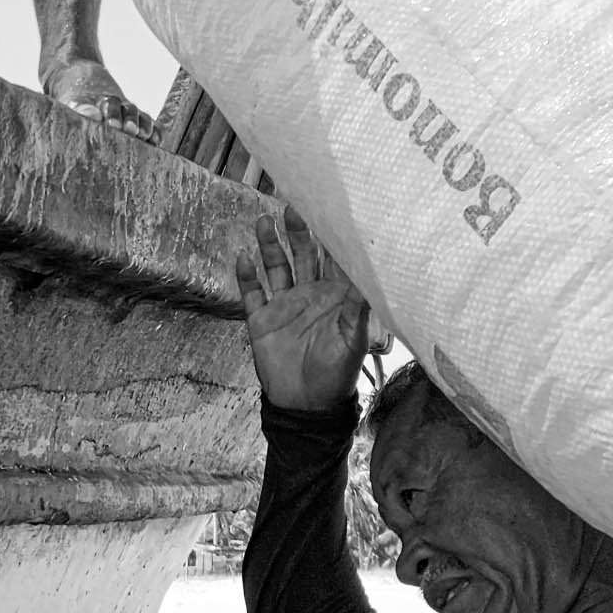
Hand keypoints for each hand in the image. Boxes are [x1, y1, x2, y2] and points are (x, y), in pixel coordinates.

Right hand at [235, 208, 370, 411]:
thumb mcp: (353, 339)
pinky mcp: (261, 319)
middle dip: (297, 232)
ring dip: (269, 246)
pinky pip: (252, 293)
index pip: (332, 259)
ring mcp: (283, 305)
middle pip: (302, 255)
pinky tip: (243, 258)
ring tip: (262, 223)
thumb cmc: (337, 373)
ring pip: (275, 268)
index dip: (330, 236)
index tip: (328, 209)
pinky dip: (247, 277)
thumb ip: (358, 307)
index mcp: (334, 296)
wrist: (306, 406)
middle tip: (291, 206)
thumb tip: (369, 275)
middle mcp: (309, 294)